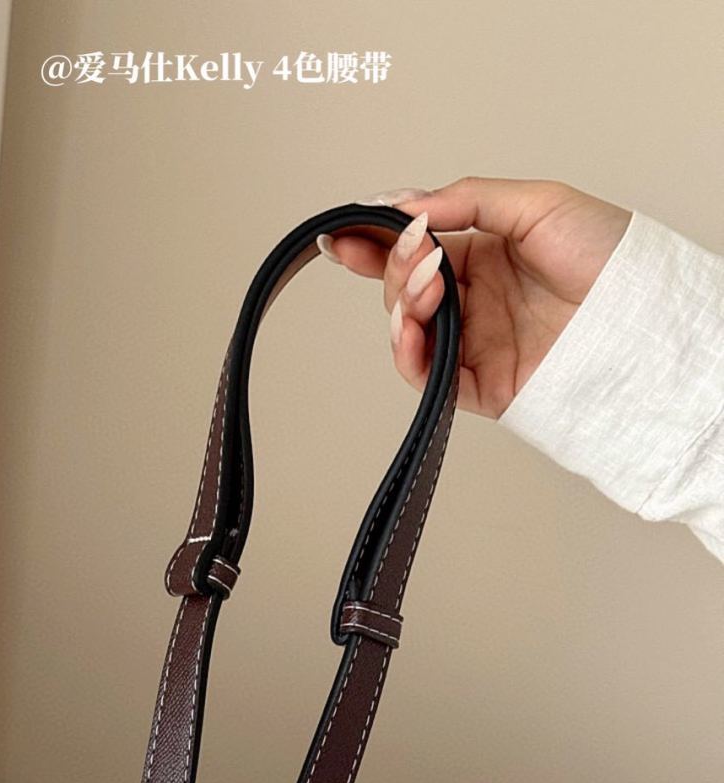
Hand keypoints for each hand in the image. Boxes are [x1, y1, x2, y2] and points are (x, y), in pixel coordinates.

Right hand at [323, 177, 631, 417]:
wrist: (638, 320)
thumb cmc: (610, 261)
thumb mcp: (538, 204)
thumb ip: (467, 200)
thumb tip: (407, 203)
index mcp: (487, 254)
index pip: (416, 247)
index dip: (375, 240)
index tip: (342, 232)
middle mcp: (476, 300)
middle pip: (404, 286)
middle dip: (394, 267)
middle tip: (415, 253)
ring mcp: (474, 342)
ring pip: (408, 328)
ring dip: (402, 302)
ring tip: (427, 283)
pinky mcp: (477, 384)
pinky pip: (424, 374)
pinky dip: (407, 349)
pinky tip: (412, 324)